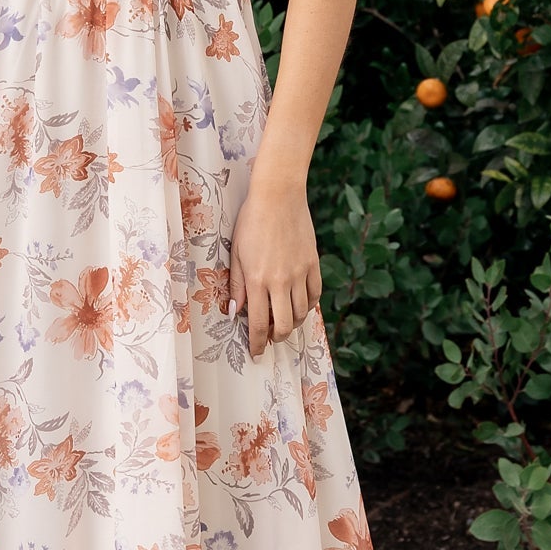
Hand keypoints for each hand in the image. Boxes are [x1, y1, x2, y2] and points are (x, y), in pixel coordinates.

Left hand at [227, 174, 320, 359]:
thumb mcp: (237, 254)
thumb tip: (235, 313)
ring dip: (291, 323)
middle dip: (275, 338)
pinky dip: (307, 306)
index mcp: (257, 280)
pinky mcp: (313, 264)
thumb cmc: (251, 222)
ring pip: (301, 313)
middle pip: (283, 326)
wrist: (278, 197)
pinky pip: (315, 295)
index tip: (256, 352)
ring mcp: (300, 273)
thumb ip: (236, 285)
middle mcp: (280, 281)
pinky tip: (298, 305)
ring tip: (282, 320)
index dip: (257, 343)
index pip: (258, 323)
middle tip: (269, 339)